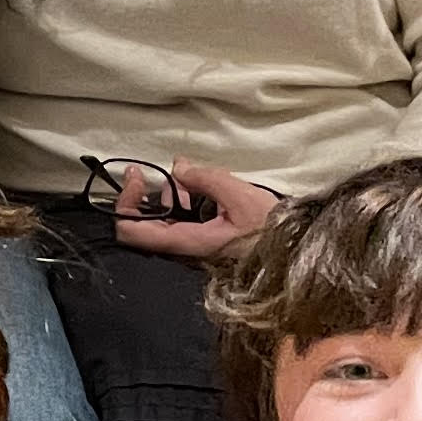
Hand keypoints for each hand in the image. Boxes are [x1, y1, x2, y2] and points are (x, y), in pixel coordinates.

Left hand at [112, 160, 280, 262]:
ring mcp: (194, 247)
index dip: (124, 204)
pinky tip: (212, 192)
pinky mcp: (205, 243)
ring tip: (204, 181)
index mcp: (186, 242)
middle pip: (148, 221)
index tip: (135, 178)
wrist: (297, 253)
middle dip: (159, 192)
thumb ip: (206, 179)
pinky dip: (192, 202)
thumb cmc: (271, 230)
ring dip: (179, 194)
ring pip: (169, 219)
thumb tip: (179, 167)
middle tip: (181, 173)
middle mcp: (184, 249)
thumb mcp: (239, 196)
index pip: (132, 232)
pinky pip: (186, 221)